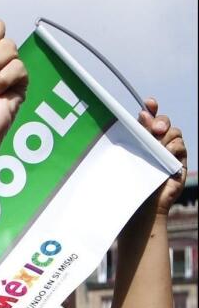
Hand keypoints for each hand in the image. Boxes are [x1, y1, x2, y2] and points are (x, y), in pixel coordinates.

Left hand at [138, 99, 186, 215]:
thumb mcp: (127, 156)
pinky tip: (166, 153)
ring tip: (158, 146)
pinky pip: (180, 146)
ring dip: (166, 137)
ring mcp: (169, 151)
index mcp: (141, 139)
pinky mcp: (178, 161)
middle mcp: (156, 143)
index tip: (149, 102)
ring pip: (173, 132)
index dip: (151, 108)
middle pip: (164, 122)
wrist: (138, 205)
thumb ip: (134, 137)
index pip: (148, 118)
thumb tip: (141, 115)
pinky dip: (173, 147)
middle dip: (160, 121)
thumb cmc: (127, 182)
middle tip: (154, 129)